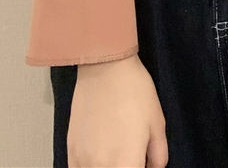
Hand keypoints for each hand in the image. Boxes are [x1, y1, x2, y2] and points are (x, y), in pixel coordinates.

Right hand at [68, 53, 167, 167]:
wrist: (105, 69)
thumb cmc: (136, 93)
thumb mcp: (157, 123)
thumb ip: (158, 155)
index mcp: (126, 165)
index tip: (142, 162)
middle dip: (126, 167)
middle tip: (132, 154)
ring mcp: (82, 162)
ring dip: (108, 167)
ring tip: (117, 152)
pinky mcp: (70, 151)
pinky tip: (98, 157)